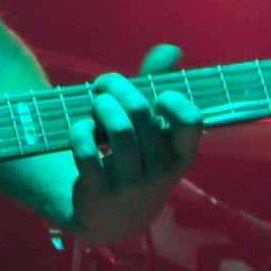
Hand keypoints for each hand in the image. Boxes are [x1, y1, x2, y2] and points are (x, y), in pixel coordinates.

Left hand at [67, 50, 201, 243]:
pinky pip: (86, 154)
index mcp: (180, 156)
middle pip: (141, 114)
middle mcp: (160, 173)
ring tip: (94, 102)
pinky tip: (79, 128)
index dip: (172, 100)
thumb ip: (159, 88)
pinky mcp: (97, 194)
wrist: (109, 220)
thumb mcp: (153, 134)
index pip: (191, 121)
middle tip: (104, 85)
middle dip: (118, 87)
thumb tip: (172, 50)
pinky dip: (79, 131)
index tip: (154, 97)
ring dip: (101, 104)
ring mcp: (129, 186)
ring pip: (117, 130)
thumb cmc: (135, 163)